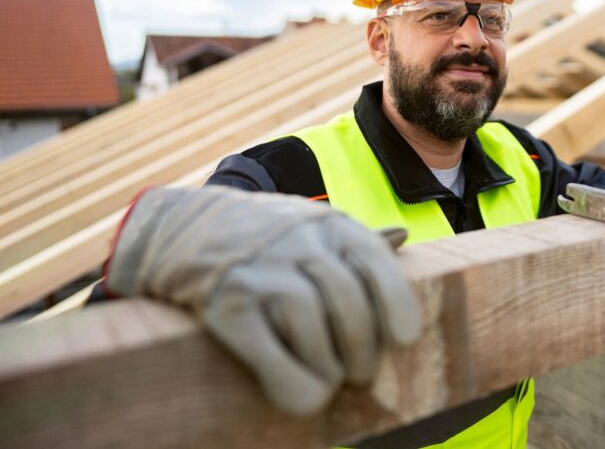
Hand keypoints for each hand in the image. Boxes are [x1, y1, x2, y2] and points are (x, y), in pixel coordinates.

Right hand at [104, 186, 421, 415]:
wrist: (184, 226)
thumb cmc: (267, 237)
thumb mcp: (314, 226)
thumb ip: (354, 247)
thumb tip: (404, 247)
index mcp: (331, 224)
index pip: (376, 261)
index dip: (398, 305)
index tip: (405, 340)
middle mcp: (299, 242)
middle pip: (348, 301)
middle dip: (363, 349)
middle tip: (361, 374)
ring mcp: (262, 270)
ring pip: (312, 325)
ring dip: (329, 368)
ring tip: (330, 381)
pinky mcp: (227, 303)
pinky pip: (268, 350)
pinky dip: (292, 382)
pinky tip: (303, 397)